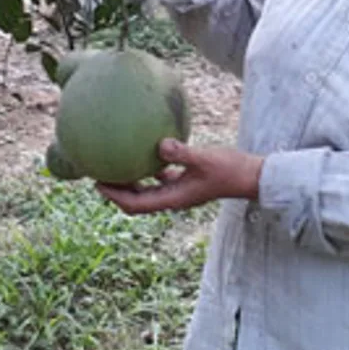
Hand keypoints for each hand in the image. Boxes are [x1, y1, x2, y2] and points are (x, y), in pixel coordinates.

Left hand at [96, 139, 263, 214]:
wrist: (251, 176)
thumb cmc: (230, 169)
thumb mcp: (204, 159)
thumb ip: (181, 153)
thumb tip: (160, 145)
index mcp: (173, 199)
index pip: (136, 204)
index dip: (115, 197)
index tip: (98, 184)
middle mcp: (173, 198)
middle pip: (137, 201)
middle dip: (117, 191)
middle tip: (99, 175)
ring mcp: (180, 191)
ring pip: (148, 190)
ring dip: (131, 182)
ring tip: (115, 166)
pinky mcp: (187, 181)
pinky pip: (161, 178)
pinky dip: (149, 170)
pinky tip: (146, 152)